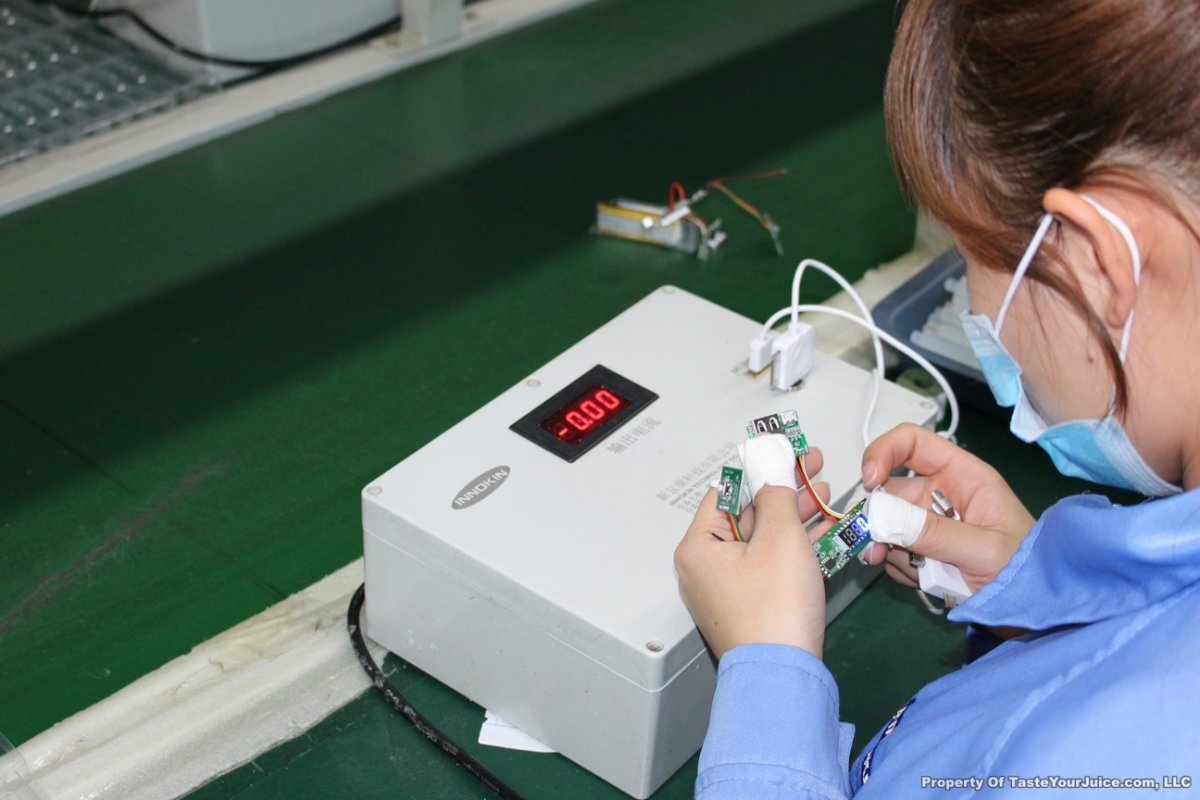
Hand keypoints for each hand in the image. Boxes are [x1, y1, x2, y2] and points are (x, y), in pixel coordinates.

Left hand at [674, 448, 832, 660]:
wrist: (784, 674)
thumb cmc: (773, 611)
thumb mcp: (779, 538)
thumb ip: (776, 496)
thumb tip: (772, 470)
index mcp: (698, 546)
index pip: (725, 489)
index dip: (758, 465)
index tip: (783, 450)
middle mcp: (705, 565)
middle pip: (745, 511)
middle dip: (782, 487)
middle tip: (811, 465)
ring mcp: (728, 585)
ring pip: (762, 536)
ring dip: (793, 512)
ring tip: (822, 490)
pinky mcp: (751, 602)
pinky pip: (770, 560)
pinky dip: (794, 542)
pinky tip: (820, 526)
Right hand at [860, 423, 1034, 591]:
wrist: (1036, 611)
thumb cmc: (1028, 572)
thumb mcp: (983, 549)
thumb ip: (933, 533)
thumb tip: (884, 517)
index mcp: (964, 477)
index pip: (913, 443)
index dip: (883, 453)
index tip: (869, 482)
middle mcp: (942, 495)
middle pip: (891, 491)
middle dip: (880, 519)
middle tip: (878, 548)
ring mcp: (930, 523)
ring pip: (887, 525)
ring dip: (893, 550)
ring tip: (924, 574)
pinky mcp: (922, 550)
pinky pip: (892, 551)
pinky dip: (900, 567)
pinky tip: (927, 581)